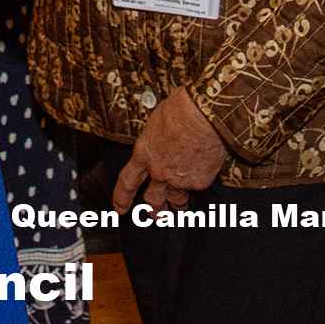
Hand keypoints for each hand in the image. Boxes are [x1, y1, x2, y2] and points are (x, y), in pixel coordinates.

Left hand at [112, 88, 228, 215]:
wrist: (204, 115)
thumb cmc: (180, 109)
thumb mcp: (157, 120)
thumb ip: (157, 137)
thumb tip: (161, 137)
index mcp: (144, 153)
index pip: (128, 181)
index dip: (122, 197)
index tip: (120, 208)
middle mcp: (159, 171)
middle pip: (152, 198)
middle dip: (153, 208)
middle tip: (154, 214)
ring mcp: (179, 180)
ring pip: (176, 199)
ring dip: (177, 204)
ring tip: (179, 207)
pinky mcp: (200, 182)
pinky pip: (197, 187)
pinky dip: (199, 184)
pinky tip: (203, 178)